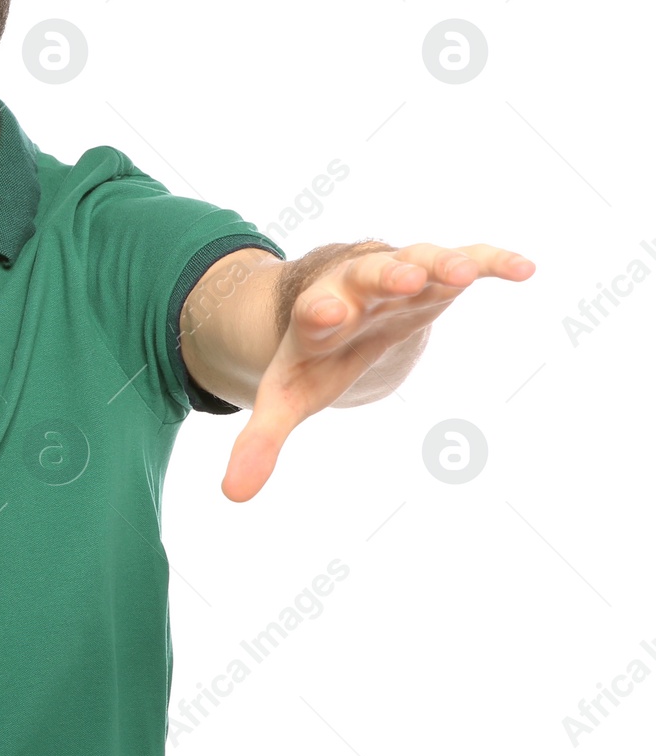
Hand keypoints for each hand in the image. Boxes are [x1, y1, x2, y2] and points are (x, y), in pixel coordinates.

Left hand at [222, 243, 534, 501]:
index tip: (325, 314)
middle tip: (403, 276)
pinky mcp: (436, 276)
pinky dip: (492, 261)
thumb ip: (260, 440)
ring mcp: (400, 277)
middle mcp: (357, 288)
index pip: (315, 311)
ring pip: (419, 260)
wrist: (340, 305)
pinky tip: (524, 268)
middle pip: (368, 275)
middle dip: (385, 275)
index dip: (321, 312)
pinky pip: (467, 260)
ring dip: (439, 263)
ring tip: (463, 272)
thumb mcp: (287, 396)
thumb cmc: (316, 356)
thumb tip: (232, 496)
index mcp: (317, 317)